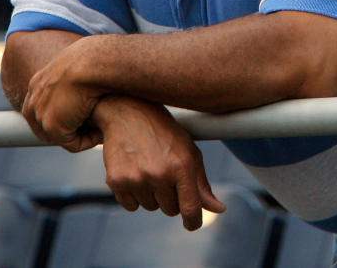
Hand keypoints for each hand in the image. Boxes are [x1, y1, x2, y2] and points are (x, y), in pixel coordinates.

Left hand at [21, 38, 103, 148]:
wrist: (90, 63)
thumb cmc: (93, 61)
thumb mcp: (80, 67)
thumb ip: (76, 79)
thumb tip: (85, 86)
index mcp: (38, 83)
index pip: (41, 108)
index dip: (61, 116)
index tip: (82, 118)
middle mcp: (34, 99)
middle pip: (45, 125)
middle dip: (66, 130)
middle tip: (90, 128)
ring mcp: (41, 114)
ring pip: (59, 136)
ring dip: (78, 136)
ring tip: (98, 130)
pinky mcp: (53, 127)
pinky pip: (72, 143)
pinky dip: (86, 141)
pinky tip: (100, 133)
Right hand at [94, 96, 226, 230]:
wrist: (128, 113)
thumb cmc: (165, 133)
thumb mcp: (189, 152)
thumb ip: (202, 184)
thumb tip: (220, 209)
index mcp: (182, 165)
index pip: (190, 208)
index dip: (193, 221)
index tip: (192, 223)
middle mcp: (160, 174)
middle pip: (170, 210)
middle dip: (171, 197)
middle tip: (166, 174)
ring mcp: (137, 178)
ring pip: (150, 207)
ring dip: (152, 195)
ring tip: (149, 168)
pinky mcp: (116, 181)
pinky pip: (131, 206)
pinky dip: (134, 195)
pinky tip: (135, 172)